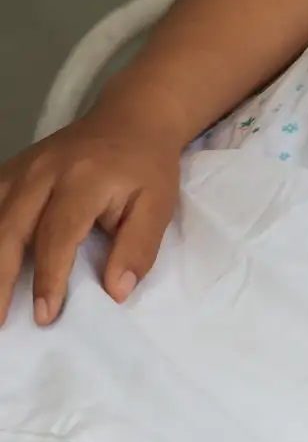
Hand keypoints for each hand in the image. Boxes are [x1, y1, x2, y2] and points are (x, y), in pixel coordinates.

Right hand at [0, 110, 183, 327]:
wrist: (132, 120)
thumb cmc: (147, 168)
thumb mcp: (158, 206)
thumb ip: (138, 248)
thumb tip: (117, 292)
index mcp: (83, 180)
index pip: (58, 236)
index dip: (49, 278)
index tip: (46, 315)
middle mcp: (43, 172)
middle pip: (10, 229)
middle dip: (1, 279)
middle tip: (1, 321)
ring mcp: (21, 168)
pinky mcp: (11, 169)